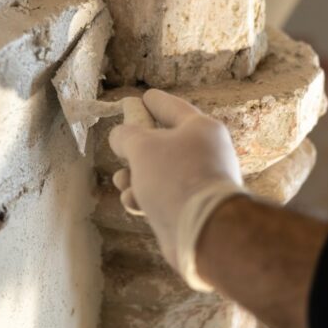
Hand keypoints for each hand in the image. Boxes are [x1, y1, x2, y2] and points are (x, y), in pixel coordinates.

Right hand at [109, 89, 245, 290]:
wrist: (202, 231)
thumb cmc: (174, 178)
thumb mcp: (141, 147)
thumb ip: (126, 135)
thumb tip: (120, 136)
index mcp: (201, 130)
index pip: (173, 107)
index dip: (154, 101)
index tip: (143, 97)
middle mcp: (206, 153)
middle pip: (164, 143)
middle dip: (136, 149)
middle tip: (121, 149)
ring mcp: (200, 182)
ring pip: (159, 172)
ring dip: (134, 176)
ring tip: (122, 182)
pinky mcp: (191, 208)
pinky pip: (162, 195)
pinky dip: (145, 197)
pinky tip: (133, 202)